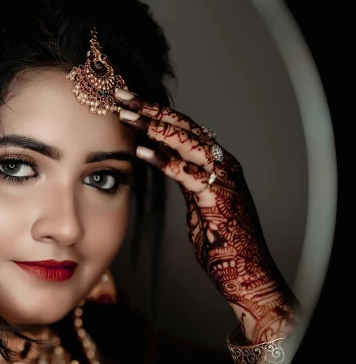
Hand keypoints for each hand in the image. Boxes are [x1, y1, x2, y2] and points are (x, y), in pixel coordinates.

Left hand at [113, 88, 299, 342]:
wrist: (244, 271)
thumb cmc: (218, 240)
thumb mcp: (196, 201)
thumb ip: (182, 177)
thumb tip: (157, 159)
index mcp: (215, 161)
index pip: (182, 126)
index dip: (153, 110)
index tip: (125, 99)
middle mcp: (221, 163)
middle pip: (182, 125)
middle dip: (149, 107)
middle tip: (118, 92)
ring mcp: (222, 177)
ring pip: (185, 141)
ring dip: (152, 125)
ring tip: (125, 113)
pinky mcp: (217, 197)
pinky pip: (186, 172)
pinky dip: (162, 159)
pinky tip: (139, 150)